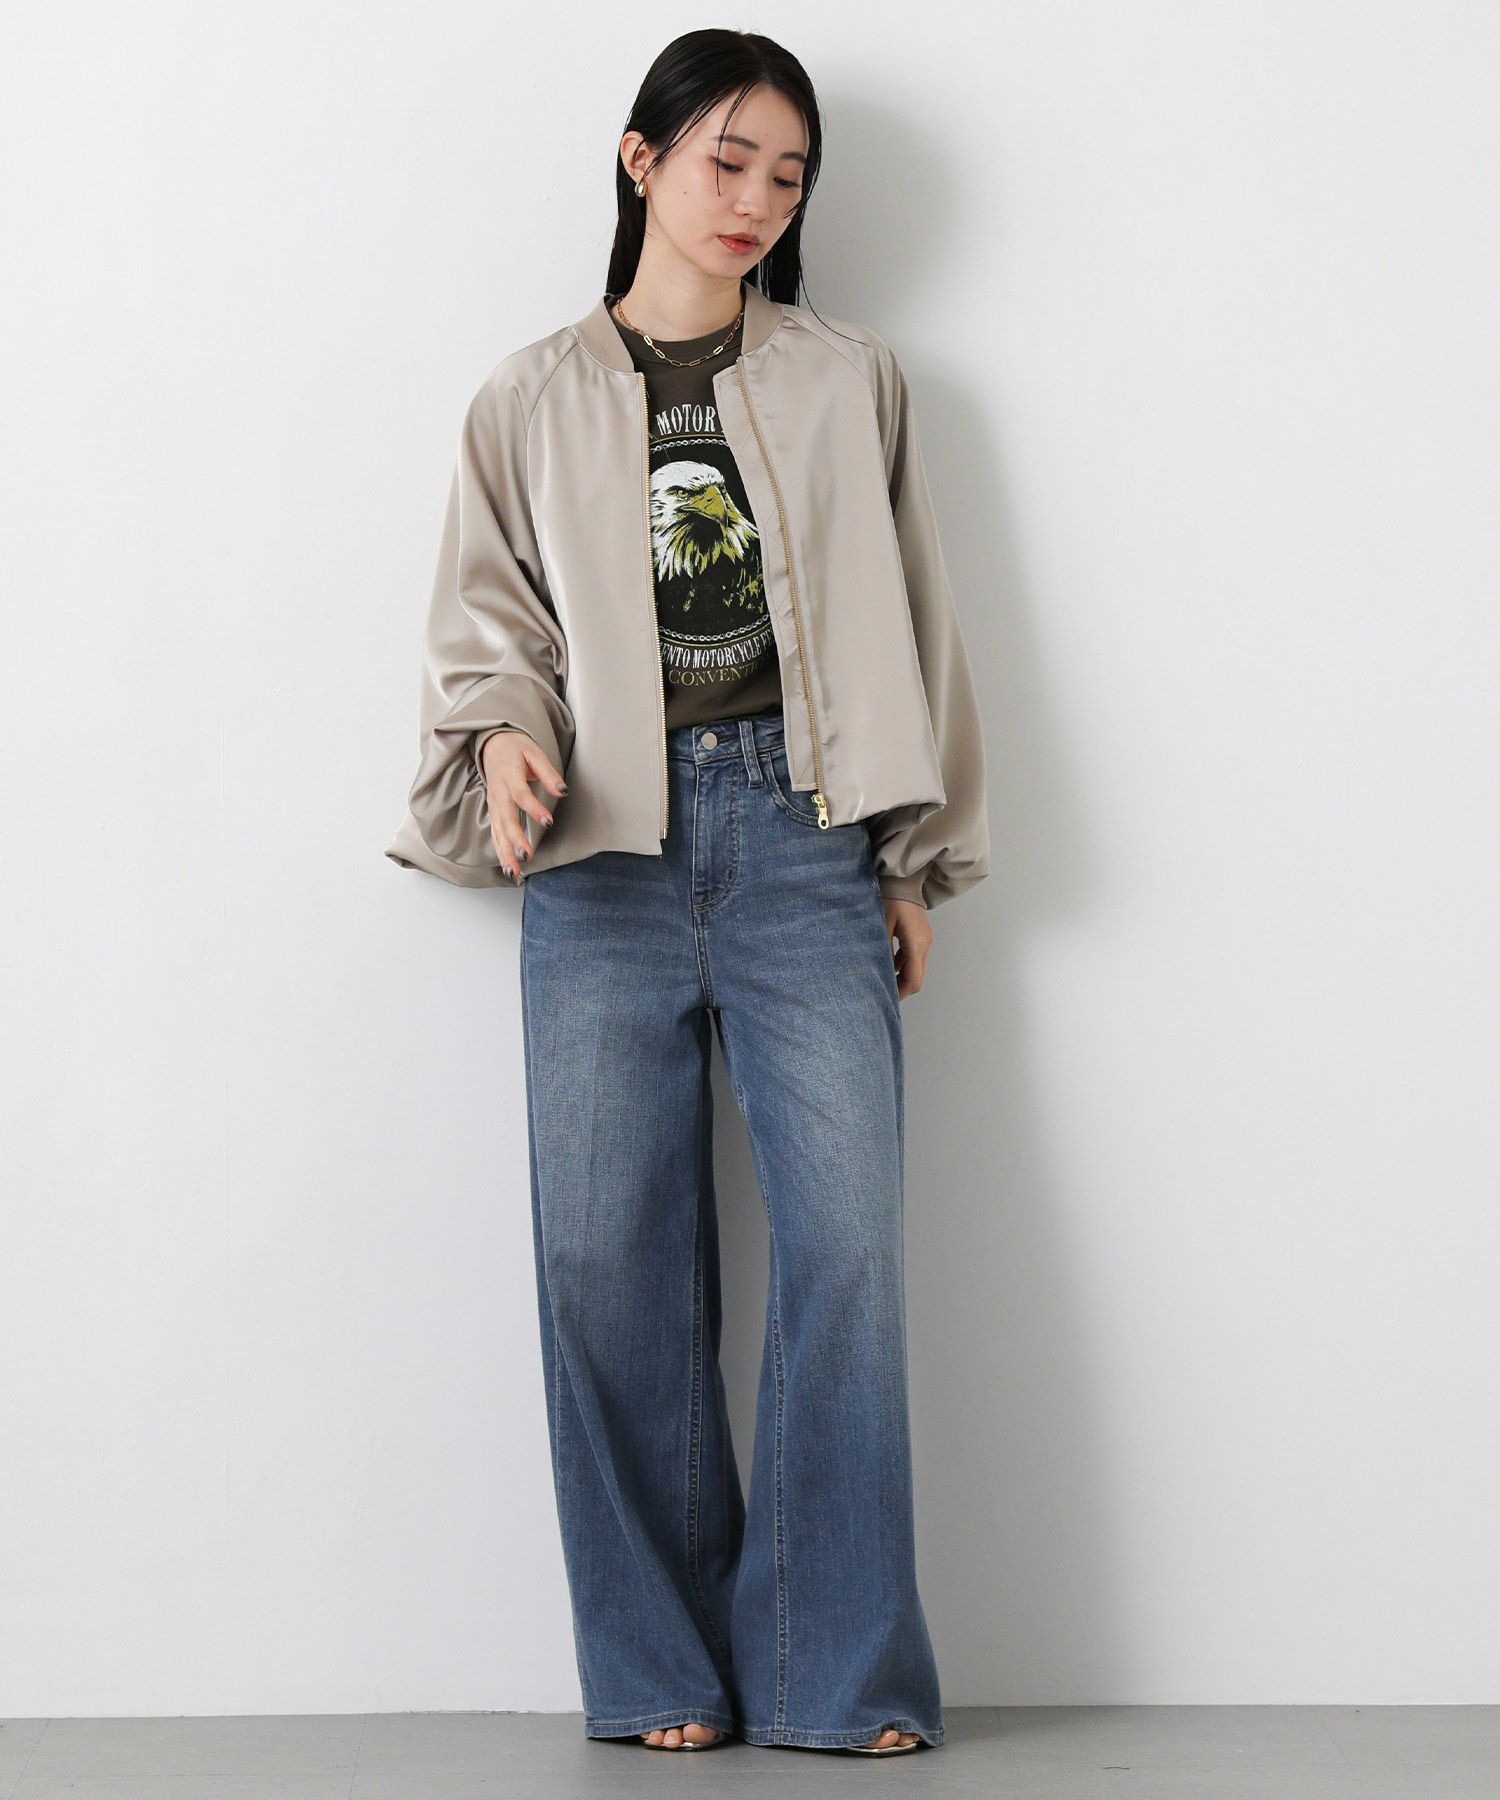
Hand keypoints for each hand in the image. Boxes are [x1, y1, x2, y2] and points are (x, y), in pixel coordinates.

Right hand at [480, 730, 567, 880]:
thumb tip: (563, 791)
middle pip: (506, 819)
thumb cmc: (516, 749)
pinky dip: (500, 852)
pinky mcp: (494, 812)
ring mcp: (494, 804)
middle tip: (527, 856)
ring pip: (498, 832)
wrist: (493, 744)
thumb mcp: (535, 753)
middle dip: (516, 839)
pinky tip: (508, 869)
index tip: (549, 822)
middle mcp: (499, 793)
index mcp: (509, 775)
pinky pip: (495, 834)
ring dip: (505, 853)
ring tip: (515, 873)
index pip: (521, 794)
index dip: (534, 809)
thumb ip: (548, 774)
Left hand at [882, 897, 931, 998]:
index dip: (901, 993)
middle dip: (901, 988)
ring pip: (916, 968)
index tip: (887, 999)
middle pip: (917, 977)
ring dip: (902, 977)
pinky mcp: (921, 935)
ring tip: (884, 980)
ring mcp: (925, 940)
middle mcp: (925, 945)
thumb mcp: (881, 927)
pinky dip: (904, 965)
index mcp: (916, 945)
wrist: (903, 880)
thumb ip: (882, 952)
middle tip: (883, 992)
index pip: (913, 980)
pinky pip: (914, 957)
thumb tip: (879, 974)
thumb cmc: (890, 900)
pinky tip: (889, 964)